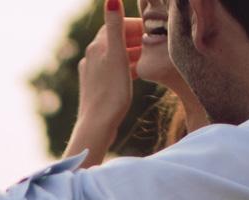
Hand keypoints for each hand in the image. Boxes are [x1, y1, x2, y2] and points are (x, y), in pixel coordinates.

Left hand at [74, 1, 142, 147]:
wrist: (97, 125)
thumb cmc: (111, 92)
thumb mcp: (118, 55)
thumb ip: (115, 26)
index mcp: (97, 45)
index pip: (119, 25)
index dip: (138, 25)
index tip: (155, 30)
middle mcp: (91, 56)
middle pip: (117, 40)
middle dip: (137, 39)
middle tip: (157, 43)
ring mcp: (92, 72)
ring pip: (116, 56)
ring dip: (134, 54)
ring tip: (151, 58)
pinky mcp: (95, 87)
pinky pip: (114, 71)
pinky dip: (127, 68)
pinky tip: (138, 75)